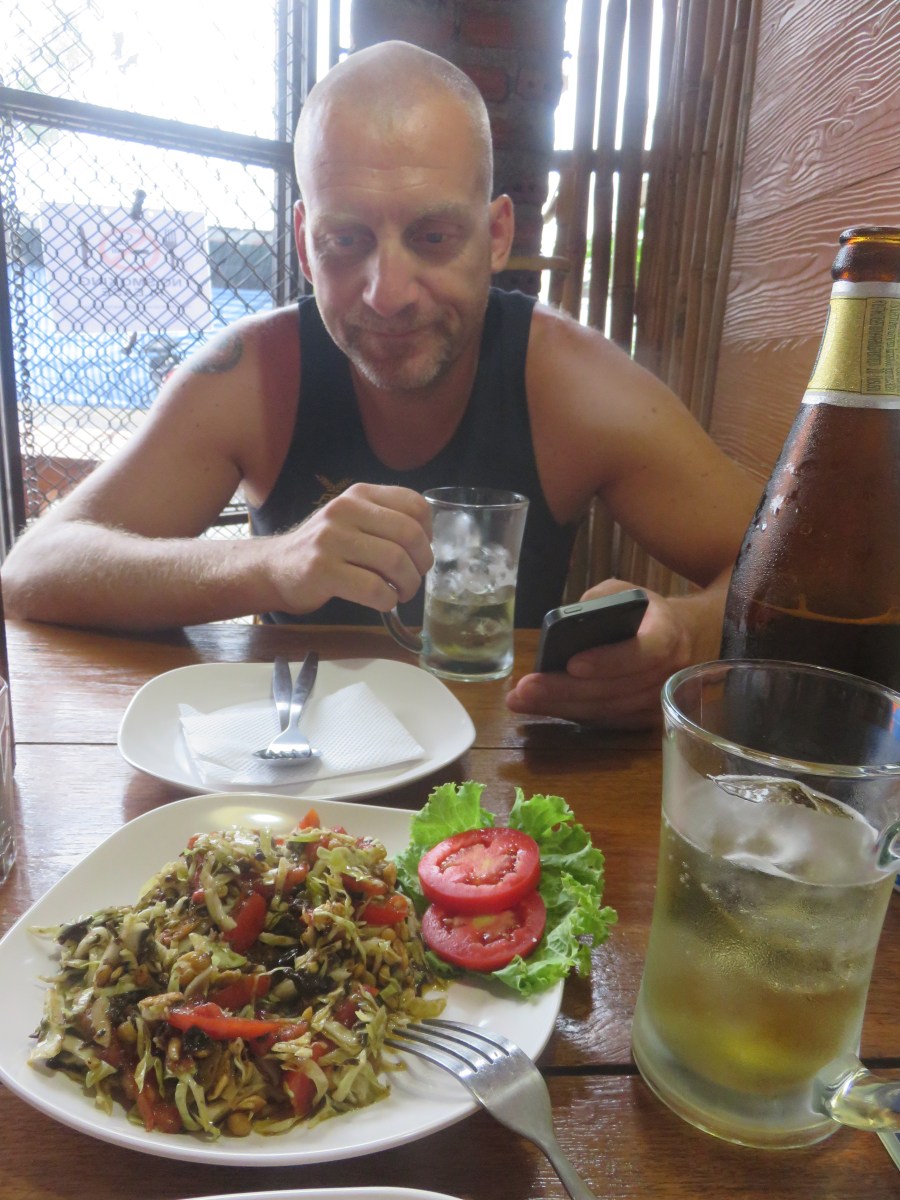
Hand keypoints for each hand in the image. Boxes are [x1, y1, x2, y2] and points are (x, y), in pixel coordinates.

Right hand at [267, 482, 433, 614]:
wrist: (275, 567)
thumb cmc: (324, 547)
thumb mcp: (352, 520)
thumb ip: (385, 521)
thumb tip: (427, 543)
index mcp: (359, 494)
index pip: (414, 504)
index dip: (429, 532)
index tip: (420, 551)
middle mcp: (345, 509)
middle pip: (409, 533)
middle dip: (423, 563)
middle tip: (415, 579)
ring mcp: (331, 539)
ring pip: (394, 561)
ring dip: (409, 585)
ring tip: (401, 594)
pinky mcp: (322, 571)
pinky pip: (373, 588)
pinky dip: (388, 600)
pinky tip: (384, 602)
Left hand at [505, 580, 693, 728]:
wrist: (678, 636)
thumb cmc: (641, 612)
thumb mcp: (622, 592)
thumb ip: (599, 602)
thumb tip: (566, 623)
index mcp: (669, 633)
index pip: (645, 651)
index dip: (610, 660)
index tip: (572, 663)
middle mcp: (670, 672)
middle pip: (616, 688)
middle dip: (566, 689)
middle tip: (526, 688)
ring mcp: (661, 701)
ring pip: (608, 710)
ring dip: (561, 706)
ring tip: (522, 700)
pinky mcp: (647, 719)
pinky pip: (607, 721)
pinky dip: (573, 714)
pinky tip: (542, 707)